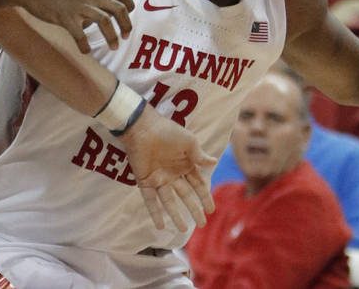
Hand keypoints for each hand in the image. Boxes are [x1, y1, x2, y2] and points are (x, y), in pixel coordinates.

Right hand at [13, 0, 133, 52]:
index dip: (129, 6)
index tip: (128, 15)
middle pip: (118, 9)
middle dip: (126, 25)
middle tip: (125, 36)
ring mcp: (78, 5)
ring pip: (105, 22)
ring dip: (112, 37)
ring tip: (114, 46)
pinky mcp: (65, 17)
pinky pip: (80, 35)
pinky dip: (85, 46)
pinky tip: (86, 51)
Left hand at [122, 106, 216, 231]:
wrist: (143, 128)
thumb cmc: (168, 132)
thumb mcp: (188, 142)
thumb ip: (199, 156)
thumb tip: (215, 163)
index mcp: (185, 164)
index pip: (198, 184)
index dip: (204, 197)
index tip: (211, 210)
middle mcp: (173, 174)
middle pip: (186, 196)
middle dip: (194, 209)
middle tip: (202, 224)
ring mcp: (159, 179)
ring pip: (169, 201)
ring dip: (176, 215)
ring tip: (183, 229)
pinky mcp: (145, 181)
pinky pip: (150, 200)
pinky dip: (155, 213)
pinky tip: (160, 226)